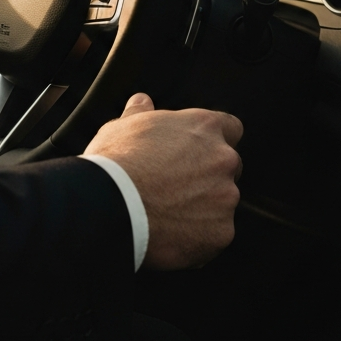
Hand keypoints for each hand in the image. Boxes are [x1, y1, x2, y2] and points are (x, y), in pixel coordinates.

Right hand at [84, 94, 243, 269]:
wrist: (109, 206)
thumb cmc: (114, 163)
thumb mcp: (122, 128)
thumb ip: (140, 114)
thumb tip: (142, 102)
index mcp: (205, 127)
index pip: (230, 128)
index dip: (213, 142)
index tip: (197, 154)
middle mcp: (223, 159)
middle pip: (229, 168)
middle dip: (210, 177)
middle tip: (177, 189)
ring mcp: (226, 197)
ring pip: (222, 204)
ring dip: (204, 209)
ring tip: (167, 217)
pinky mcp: (221, 231)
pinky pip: (215, 235)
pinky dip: (198, 238)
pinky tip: (171, 237)